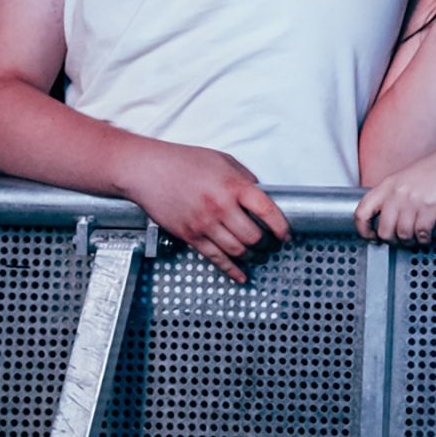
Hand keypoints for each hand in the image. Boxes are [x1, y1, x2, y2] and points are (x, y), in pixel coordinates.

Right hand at [120, 140, 289, 282]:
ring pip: (237, 250)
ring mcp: (204, 224)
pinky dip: (231, 270)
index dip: (281, 226)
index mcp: (233, 186)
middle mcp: (221, 207)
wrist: (148, 171)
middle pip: (253, 236)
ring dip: (253, 256)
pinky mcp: (190, 236)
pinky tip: (241, 275)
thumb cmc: (184, 162)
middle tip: (274, 245)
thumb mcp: (223, 161)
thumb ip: (245, 179)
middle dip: (268, 244)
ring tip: (261, 256)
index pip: (267, 210)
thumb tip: (261, 195)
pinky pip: (215, 258)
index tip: (286, 234)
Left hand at [353, 142, 435, 245]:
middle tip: (399, 241)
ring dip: (409, 241)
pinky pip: (421, 233)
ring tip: (415, 238)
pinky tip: (427, 236)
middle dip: (391, 240)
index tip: (371, 237)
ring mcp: (413, 200)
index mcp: (388, 184)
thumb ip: (394, 195)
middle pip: (383, 230)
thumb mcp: (407, 177)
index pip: (362, 212)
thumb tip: (386, 219)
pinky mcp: (430, 207)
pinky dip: (424, 239)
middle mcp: (398, 193)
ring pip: (402, 234)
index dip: (363, 230)